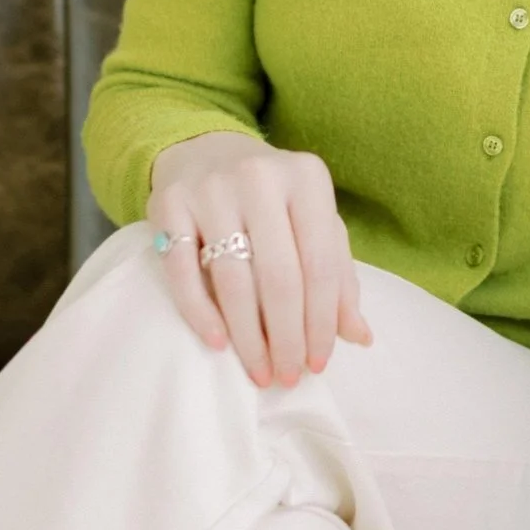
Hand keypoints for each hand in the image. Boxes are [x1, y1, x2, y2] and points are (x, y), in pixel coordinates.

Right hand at [147, 131, 373, 389]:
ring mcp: (212, 188)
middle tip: (288, 376)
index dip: (322, 321)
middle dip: (287, 336)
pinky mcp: (169, 204)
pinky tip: (218, 343)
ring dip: (249, 337)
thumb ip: (337, 276)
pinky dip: (201, 313)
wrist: (206, 152)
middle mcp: (261, 177)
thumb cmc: (273, 200)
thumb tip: (361, 336)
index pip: (321, 263)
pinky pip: (182, 272)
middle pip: (280, 276)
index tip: (319, 363)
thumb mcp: (312, 222)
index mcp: (307, 178)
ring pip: (234, 279)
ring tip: (260, 372)